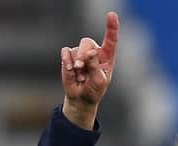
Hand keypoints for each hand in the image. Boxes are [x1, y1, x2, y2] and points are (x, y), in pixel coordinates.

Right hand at [60, 11, 118, 128]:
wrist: (80, 98)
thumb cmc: (94, 90)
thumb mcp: (98, 82)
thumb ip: (95, 67)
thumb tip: (90, 52)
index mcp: (107, 57)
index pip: (111, 39)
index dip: (111, 27)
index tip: (112, 15)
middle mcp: (94, 52)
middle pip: (87, 42)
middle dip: (83, 54)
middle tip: (81, 67)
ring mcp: (81, 53)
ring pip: (76, 49)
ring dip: (77, 65)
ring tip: (80, 76)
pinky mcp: (69, 57)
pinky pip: (66, 52)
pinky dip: (67, 62)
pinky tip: (72, 71)